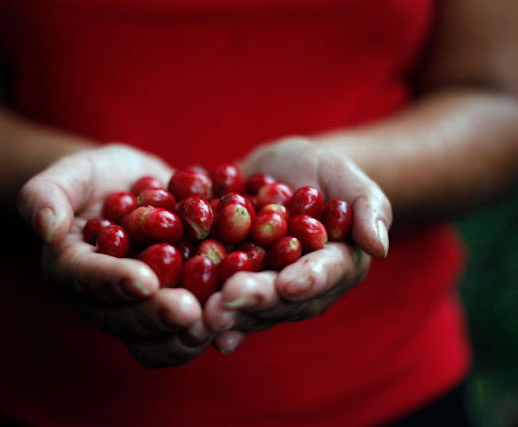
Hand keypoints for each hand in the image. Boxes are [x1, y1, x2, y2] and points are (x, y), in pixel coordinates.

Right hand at [18, 144, 213, 367]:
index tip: (144, 280)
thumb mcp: (69, 174)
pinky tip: (234, 316)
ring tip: (214, 323)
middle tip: (190, 313)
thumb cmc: (93, 178)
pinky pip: (183, 330)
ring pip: (155, 338)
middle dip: (157, 316)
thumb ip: (46, 194)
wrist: (131, 187)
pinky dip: (209, 327)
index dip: (115, 281)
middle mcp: (102, 300)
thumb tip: (46, 226)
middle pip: (125, 318)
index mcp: (71, 270)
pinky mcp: (169, 306)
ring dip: (183, 336)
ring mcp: (138, 309)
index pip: (88, 280)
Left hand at [204, 137, 391, 352]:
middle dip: (256, 301)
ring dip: (225, 311)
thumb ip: (368, 207)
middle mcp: (299, 288)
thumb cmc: (321, 173)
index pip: (325, 276)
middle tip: (229, 302)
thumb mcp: (347, 178)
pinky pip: (215, 292)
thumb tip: (379, 246)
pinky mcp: (229, 281)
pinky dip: (200, 300)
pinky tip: (182, 310)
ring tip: (203, 313)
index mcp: (335, 267)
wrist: (278, 174)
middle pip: (280, 299)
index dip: (308, 281)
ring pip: (246, 305)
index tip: (289, 284)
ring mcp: (263, 288)